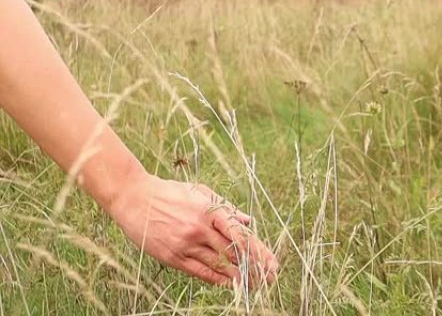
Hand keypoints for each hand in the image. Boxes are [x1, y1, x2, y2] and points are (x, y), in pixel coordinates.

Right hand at [107, 173, 277, 286]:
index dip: (259, 251)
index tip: (272, 264)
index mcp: (209, 211)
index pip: (240, 235)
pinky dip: (217, 279)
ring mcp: (185, 244)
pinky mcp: (172, 256)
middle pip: (233, 253)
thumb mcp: (200, 192)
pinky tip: (230, 283)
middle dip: (254, 267)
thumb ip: (226, 208)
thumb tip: (248, 221)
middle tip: (269, 279)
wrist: (134, 197)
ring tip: (254, 284)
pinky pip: (200, 271)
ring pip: (219, 265)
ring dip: (239, 276)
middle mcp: (199, 229)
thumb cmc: (169, 193)